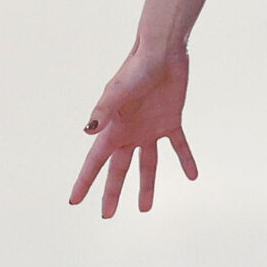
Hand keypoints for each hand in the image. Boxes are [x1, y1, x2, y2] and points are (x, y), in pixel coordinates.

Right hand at [69, 47, 198, 217]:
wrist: (161, 51)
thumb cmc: (136, 67)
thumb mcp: (118, 90)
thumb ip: (104, 110)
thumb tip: (88, 131)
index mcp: (113, 127)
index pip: (95, 161)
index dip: (84, 182)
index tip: (74, 201)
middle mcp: (129, 132)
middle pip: (119, 169)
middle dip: (112, 192)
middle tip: (107, 215)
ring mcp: (149, 128)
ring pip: (147, 164)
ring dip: (147, 185)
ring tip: (145, 208)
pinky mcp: (170, 120)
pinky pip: (178, 145)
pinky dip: (185, 159)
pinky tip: (192, 175)